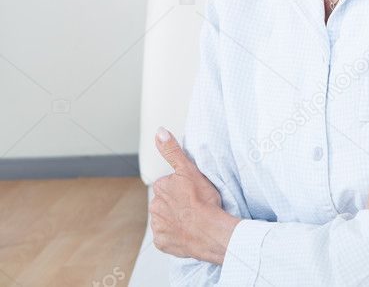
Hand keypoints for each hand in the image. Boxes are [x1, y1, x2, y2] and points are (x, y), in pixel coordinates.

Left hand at [150, 127, 239, 263]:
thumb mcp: (189, 169)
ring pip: (166, 219)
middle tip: (194, 205)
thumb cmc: (202, 201)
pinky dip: (176, 234)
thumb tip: (160, 132)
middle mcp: (155, 207)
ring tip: (194, 219)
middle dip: (177, 203)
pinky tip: (188, 231)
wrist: (208, 230)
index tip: (193, 192)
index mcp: (161, 188)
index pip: (169, 185)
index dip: (182, 188)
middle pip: (166, 202)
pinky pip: (167, 237)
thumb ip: (172, 151)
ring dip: (177, 219)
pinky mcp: (162, 242)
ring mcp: (158, 226)